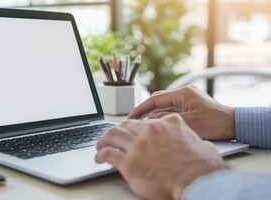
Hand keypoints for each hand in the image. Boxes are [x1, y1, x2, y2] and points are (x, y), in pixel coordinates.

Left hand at [96, 115, 227, 199]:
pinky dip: (101, 155)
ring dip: (103, 139)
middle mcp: (150, 130)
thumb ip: (190, 138)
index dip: (136, 126)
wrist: (198, 182)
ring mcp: (138, 146)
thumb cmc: (203, 167)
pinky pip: (109, 154)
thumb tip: (194, 141)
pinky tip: (99, 158)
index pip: (145, 120)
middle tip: (112, 136)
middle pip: (126, 125)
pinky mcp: (129, 163)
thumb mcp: (201, 143)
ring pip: (112, 135)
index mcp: (167, 124)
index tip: (131, 130)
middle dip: (117, 130)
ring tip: (100, 145)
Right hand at [127, 86, 234, 139]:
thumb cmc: (215, 124)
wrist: (234, 123)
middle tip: (134, 121)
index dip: (140, 109)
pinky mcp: (191, 102)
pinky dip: (164, 114)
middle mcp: (184, 91)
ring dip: (154, 113)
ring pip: (164, 103)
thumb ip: (166, 119)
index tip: (130, 117)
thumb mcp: (187, 123)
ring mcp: (188, 96)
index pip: (154, 99)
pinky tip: (160, 123)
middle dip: (145, 110)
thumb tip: (149, 118)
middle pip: (158, 99)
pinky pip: (172, 106)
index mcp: (183, 93)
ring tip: (145, 124)